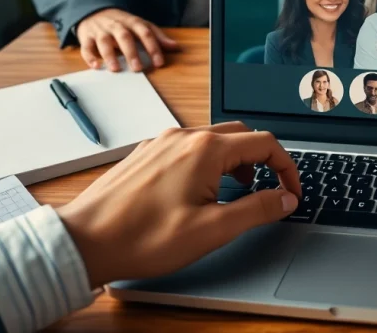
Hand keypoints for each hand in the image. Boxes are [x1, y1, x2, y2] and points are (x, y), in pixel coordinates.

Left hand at [56, 122, 300, 287]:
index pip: (265, 144)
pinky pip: (188, 147)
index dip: (286, 168)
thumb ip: (256, 210)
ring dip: (235, 161)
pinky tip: (200, 191)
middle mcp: (184, 136)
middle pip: (241, 135)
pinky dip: (208, 163)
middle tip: (267, 190)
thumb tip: (285, 199)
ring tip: (235, 193)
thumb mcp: (212, 230)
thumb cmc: (142, 238)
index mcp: (205, 149)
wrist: (85, 241)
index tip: (291, 192)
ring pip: (214, 140)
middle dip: (262, 161)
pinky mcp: (146, 153)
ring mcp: (161, 142)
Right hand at [76, 8, 179, 71]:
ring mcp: (100, 30)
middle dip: (131, 52)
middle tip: (138, 68)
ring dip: (110, 55)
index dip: (153, 47)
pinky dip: (90, 56)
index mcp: (132, 22)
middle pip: (124, 37)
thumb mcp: (140, 25)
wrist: (93, 10)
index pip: (145, 33)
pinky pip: (86, 46)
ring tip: (116, 69)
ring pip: (104, 41)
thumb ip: (157, 36)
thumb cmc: (121, 22)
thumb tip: (175, 47)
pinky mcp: (86, 36)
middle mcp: (116, 25)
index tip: (159, 62)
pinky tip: (96, 66)